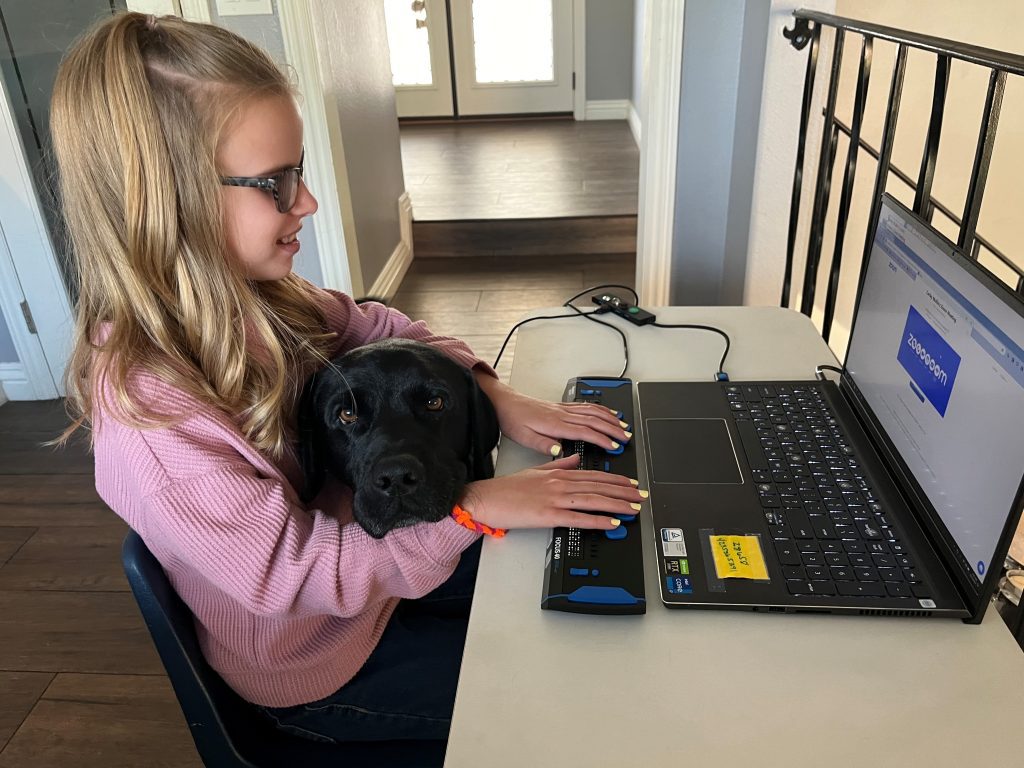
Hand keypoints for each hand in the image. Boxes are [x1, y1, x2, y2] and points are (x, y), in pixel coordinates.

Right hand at [458, 454, 645, 530]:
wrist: (487, 498)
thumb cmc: (508, 488)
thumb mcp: (537, 470)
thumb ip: (559, 465)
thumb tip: (574, 459)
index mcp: (559, 473)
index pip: (595, 475)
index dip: (617, 480)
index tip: (632, 484)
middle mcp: (560, 484)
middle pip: (599, 487)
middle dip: (624, 492)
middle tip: (641, 496)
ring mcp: (555, 499)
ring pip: (594, 500)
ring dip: (617, 504)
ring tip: (633, 509)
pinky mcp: (548, 515)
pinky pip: (578, 518)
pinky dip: (597, 520)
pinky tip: (611, 523)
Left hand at [474, 373, 630, 455]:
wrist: (504, 402)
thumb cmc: (512, 420)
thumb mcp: (523, 437)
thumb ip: (543, 445)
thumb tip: (560, 451)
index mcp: (555, 424)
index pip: (585, 432)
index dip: (603, 439)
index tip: (615, 447)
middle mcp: (562, 414)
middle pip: (595, 420)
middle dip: (614, 429)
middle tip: (627, 438)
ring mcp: (563, 408)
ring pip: (593, 411)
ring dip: (611, 418)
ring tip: (624, 426)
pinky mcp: (561, 406)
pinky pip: (586, 406)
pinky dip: (601, 409)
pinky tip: (608, 412)